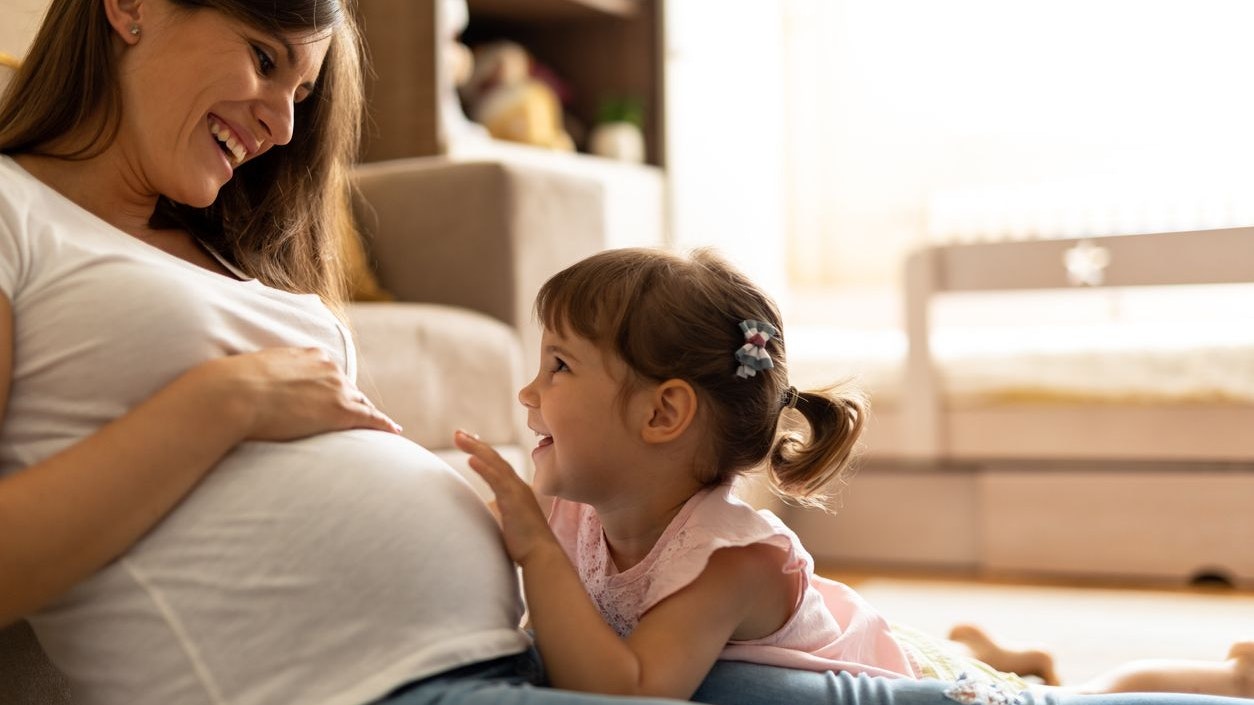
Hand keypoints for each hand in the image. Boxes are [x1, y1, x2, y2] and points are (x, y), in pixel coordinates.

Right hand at [194, 347, 402, 440]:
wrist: (232, 394)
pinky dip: (384, 425)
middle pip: (348, 389)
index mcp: (307, 355)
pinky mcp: (340, 411)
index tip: (337, 396)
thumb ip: (260, 377)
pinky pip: (370, 419)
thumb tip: (242, 385)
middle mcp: (327, 368)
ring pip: (360, 404)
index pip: (329, 374)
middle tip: (361, 417)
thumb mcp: (249, 372)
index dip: (334, 388)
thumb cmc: (229, 387)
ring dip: (369, 415)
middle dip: (354, 402)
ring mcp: (336, 389)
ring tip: (381, 427)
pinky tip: (394, 432)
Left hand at [454, 430, 558, 566]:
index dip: (483, 452)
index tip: (468, 441)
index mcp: (516, 490)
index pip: (497, 465)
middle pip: (494, 458)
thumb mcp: (506, 523)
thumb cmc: (524, 544)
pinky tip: (471, 458)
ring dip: (476, 449)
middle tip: (458, 433)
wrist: (541, 556)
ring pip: (495, 463)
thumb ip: (495, 513)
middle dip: (475, 444)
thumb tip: (480, 512)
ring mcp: (517, 491)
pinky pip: (496, 480)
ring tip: (460, 437)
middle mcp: (517, 486)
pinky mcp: (514, 500)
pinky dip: (483, 468)